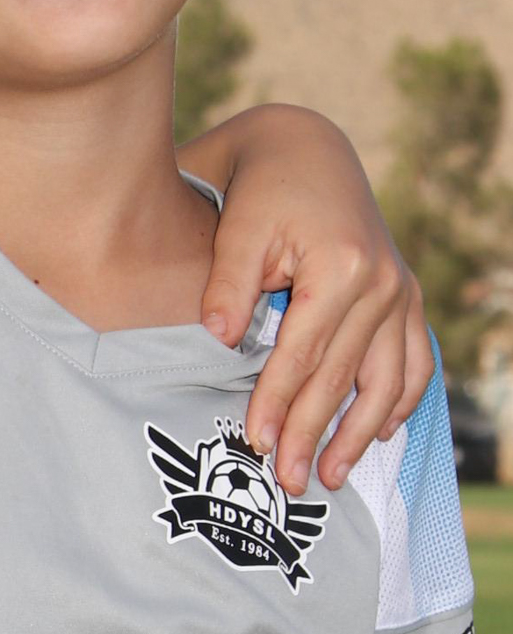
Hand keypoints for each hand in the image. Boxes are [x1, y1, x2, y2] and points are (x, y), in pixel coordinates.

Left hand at [190, 105, 432, 495]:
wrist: (305, 149)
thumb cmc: (260, 187)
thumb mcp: (236, 227)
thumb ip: (228, 284)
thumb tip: (220, 339)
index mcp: (342, 267)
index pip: (302, 355)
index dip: (277, 404)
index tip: (255, 446)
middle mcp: (384, 283)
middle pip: (342, 377)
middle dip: (313, 435)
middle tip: (289, 484)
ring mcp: (402, 290)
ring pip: (387, 379)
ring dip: (361, 433)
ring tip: (331, 475)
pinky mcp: (405, 294)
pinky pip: (414, 359)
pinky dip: (402, 399)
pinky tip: (382, 433)